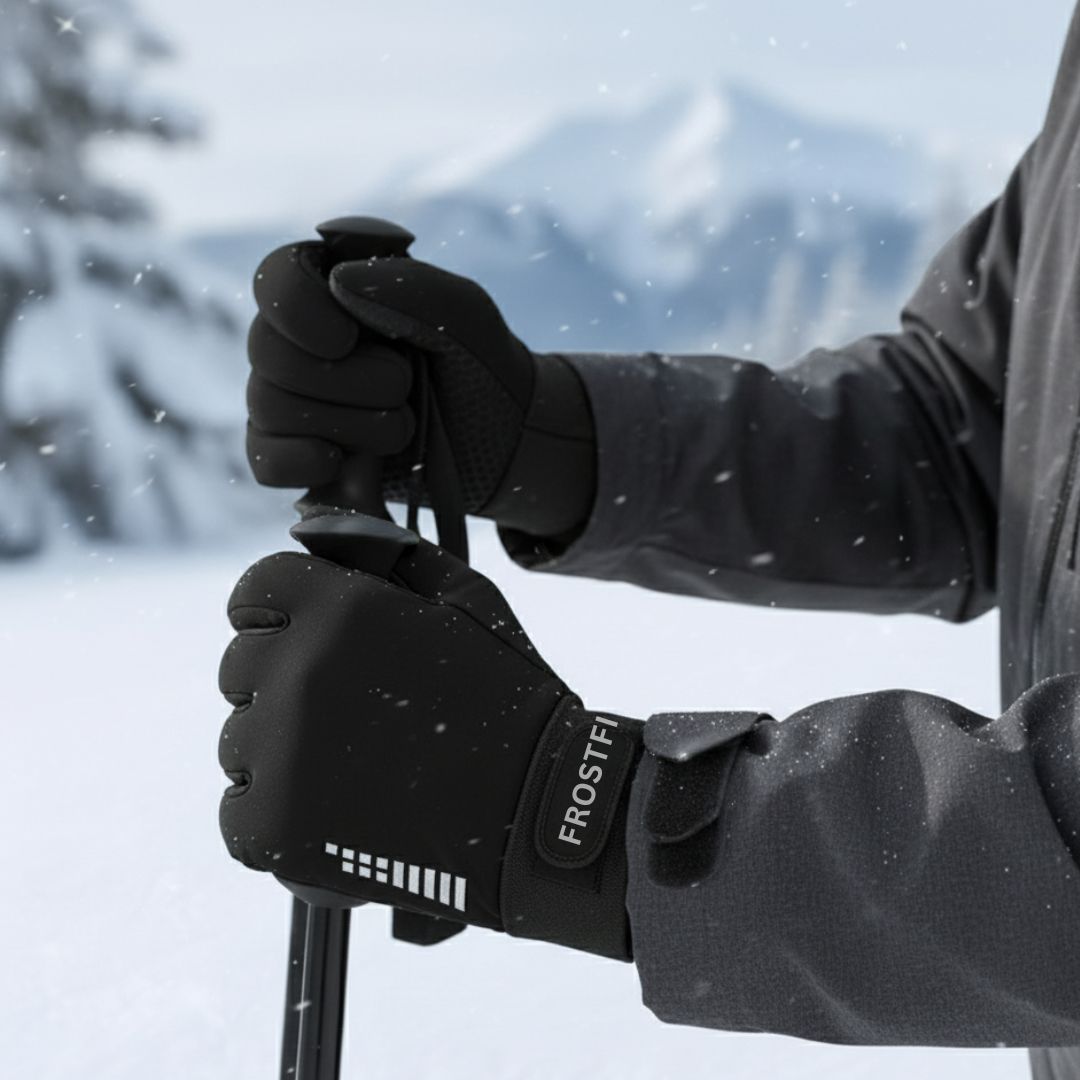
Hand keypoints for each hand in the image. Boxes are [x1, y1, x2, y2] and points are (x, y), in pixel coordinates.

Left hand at [217, 521, 641, 959]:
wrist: (541, 812)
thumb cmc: (507, 698)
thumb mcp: (465, 599)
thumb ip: (386, 551)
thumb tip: (313, 522)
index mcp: (340, 609)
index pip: (255, 591)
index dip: (283, 614)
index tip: (315, 644)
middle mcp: (299, 673)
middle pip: (240, 665)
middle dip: (285, 683)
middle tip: (352, 716)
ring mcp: (281, 754)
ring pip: (238, 741)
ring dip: (283, 753)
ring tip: (358, 771)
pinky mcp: (275, 828)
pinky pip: (240, 811)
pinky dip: (278, 818)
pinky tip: (339, 816)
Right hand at [246, 235, 595, 537]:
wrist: (501, 442)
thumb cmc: (479, 365)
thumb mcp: (463, 314)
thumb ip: (408, 285)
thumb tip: (338, 281)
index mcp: (331, 287)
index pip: (275, 280)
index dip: (298, 310)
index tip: (348, 338)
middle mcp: (299, 340)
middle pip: (266, 351)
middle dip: (343, 379)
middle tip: (404, 387)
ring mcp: (292, 399)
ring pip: (268, 406)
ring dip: (346, 423)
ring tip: (403, 428)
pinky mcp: (298, 454)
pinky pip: (263, 461)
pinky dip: (299, 463)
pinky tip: (341, 462)